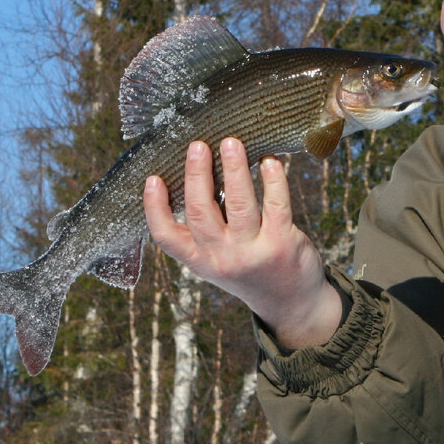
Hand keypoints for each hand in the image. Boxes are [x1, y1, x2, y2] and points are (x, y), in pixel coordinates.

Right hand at [143, 137, 342, 348]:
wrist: (290, 301)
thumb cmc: (250, 268)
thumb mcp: (218, 259)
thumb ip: (205, 228)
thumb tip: (198, 173)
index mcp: (200, 260)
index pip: (167, 237)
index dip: (155, 208)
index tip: (153, 178)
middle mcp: (223, 257)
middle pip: (201, 212)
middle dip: (197, 175)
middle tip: (198, 145)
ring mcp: (253, 251)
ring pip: (240, 204)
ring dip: (235, 169)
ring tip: (231, 143)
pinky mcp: (282, 243)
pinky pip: (276, 205)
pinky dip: (273, 180)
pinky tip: (269, 161)